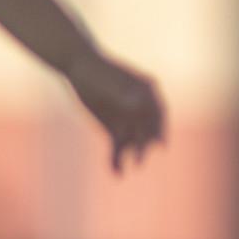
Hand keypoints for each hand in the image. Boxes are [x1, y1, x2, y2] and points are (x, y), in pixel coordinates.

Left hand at [69, 55, 163, 172]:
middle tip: (139, 161)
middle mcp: (141, 107)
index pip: (158, 113)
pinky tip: (115, 171)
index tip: (160, 144)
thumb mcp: (109, 83)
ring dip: (129, 156)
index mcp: (147, 91)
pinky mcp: (115, 129)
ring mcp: (129, 119)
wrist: (77, 67)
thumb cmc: (96, 72)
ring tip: (120, 170)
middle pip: (147, 130)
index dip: (160, 129)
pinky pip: (119, 146)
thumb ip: (125, 97)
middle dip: (143, 146)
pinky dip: (117, 158)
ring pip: (132, 141)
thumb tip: (140, 105)